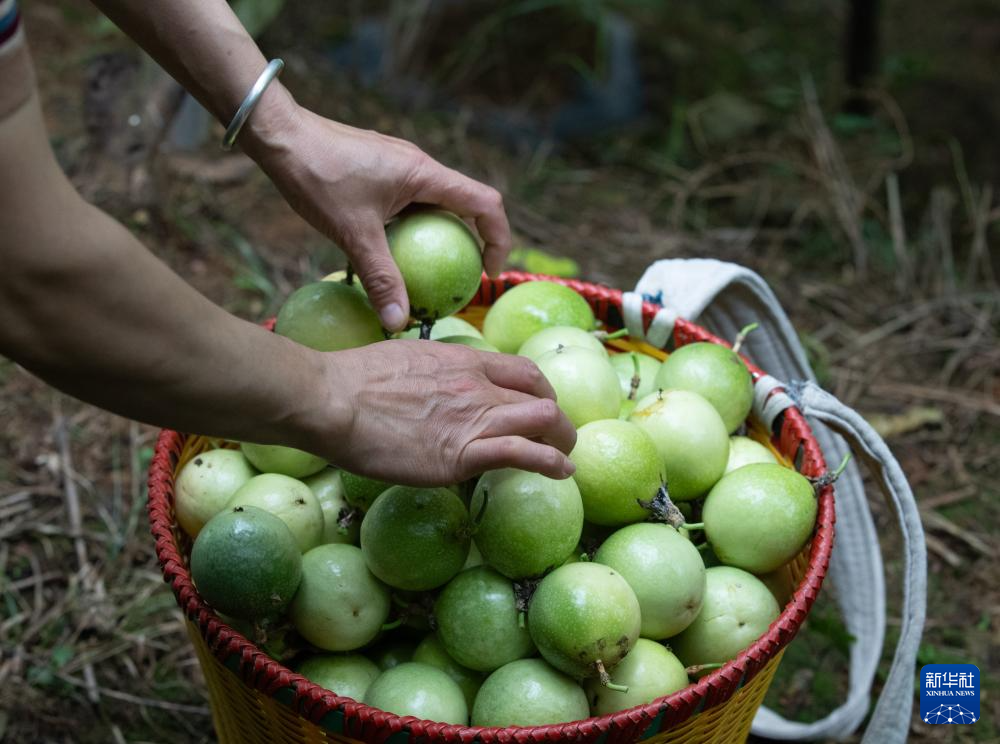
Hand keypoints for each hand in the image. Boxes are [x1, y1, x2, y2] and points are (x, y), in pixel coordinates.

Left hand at [244, 101, 510, 331]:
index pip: (485, 204)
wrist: (278, 134)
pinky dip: (412, 229)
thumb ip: (380, 279)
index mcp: (425, 175)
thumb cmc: (317, 177)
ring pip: (435, 204)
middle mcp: (419, 166)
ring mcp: (399, 166)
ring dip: (439, 236)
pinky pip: (410, 202)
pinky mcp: (380, 169)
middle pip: (465, 204)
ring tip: (427, 273)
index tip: (490, 271)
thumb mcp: (352, 234)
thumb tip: (399, 323)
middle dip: (472, 242)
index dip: (499, 239)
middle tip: (461, 278)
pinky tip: (387, 253)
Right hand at [311, 340, 576, 485]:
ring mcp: (473, 419)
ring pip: (544, 422)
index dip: (540, 391)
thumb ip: (428, 374)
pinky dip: (552, 463)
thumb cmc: (351, 381)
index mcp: (462, 361)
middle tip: (555, 439)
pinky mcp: (462, 454)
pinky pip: (523, 454)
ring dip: (562, 442)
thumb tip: (426, 386)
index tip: (539, 406)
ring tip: (565, 459)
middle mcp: (476, 386)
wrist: (331, 399)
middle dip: (556, 420)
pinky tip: (562, 473)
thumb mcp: (402, 361)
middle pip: (540, 398)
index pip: (521, 371)